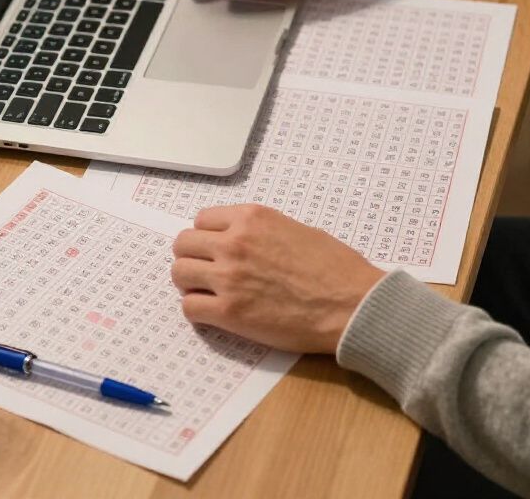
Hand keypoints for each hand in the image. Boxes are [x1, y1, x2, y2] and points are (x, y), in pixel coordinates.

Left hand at [171, 204, 384, 352]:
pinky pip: (190, 307)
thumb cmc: (335, 267)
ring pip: (179, 274)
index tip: (214, 248)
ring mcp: (229, 277)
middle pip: (183, 244)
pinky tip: (214, 312)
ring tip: (207, 292)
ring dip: (190, 282)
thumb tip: (244, 240)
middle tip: (206, 270)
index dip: (207, 235)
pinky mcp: (229, 312)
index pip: (202, 219)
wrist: (350, 303)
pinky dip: (197, 310)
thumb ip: (262, 231)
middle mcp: (234, 242)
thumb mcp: (297, 229)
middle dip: (192, 257)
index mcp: (252, 218)